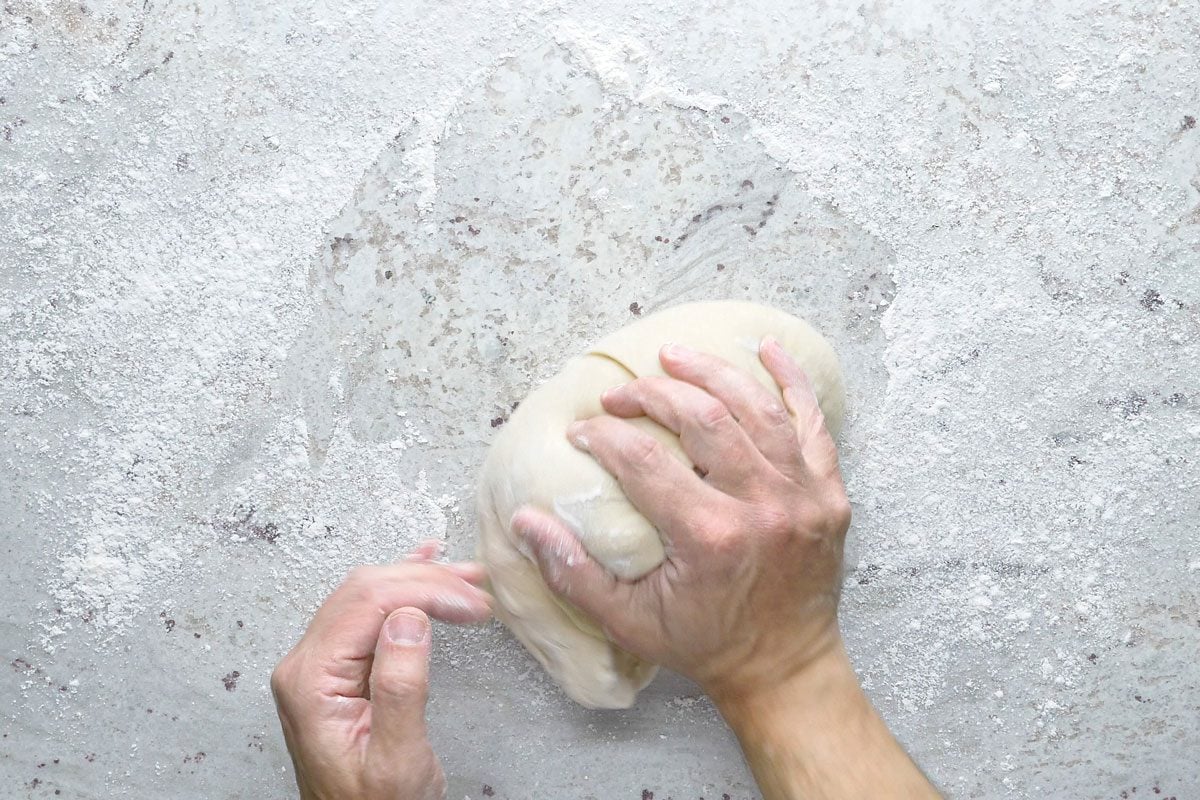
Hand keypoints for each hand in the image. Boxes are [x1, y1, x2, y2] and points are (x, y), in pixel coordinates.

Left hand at [271, 543, 491, 799]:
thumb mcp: (396, 760)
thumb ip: (399, 688)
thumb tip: (408, 619)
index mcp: (311, 681)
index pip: (368, 602)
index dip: (426, 590)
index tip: (472, 602)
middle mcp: (307, 666)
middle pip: (366, 589)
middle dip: (426, 579)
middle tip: (477, 591)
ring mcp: (319, 666)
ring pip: (368, 594)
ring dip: (419, 579)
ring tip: (466, 579)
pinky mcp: (338, 672)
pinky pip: (367, 613)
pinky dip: (401, 588)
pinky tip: (422, 565)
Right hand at [513, 339, 937, 798]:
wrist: (784, 668)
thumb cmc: (704, 645)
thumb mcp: (628, 621)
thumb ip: (572, 572)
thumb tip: (525, 521)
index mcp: (709, 537)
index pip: (643, 461)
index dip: (605, 436)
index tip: (584, 431)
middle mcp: (761, 508)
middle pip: (703, 419)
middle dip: (654, 394)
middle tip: (622, 394)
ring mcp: (803, 496)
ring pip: (756, 410)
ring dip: (713, 374)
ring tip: (675, 357)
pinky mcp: (828, 493)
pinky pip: (812, 423)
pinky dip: (792, 382)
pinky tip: (769, 349)